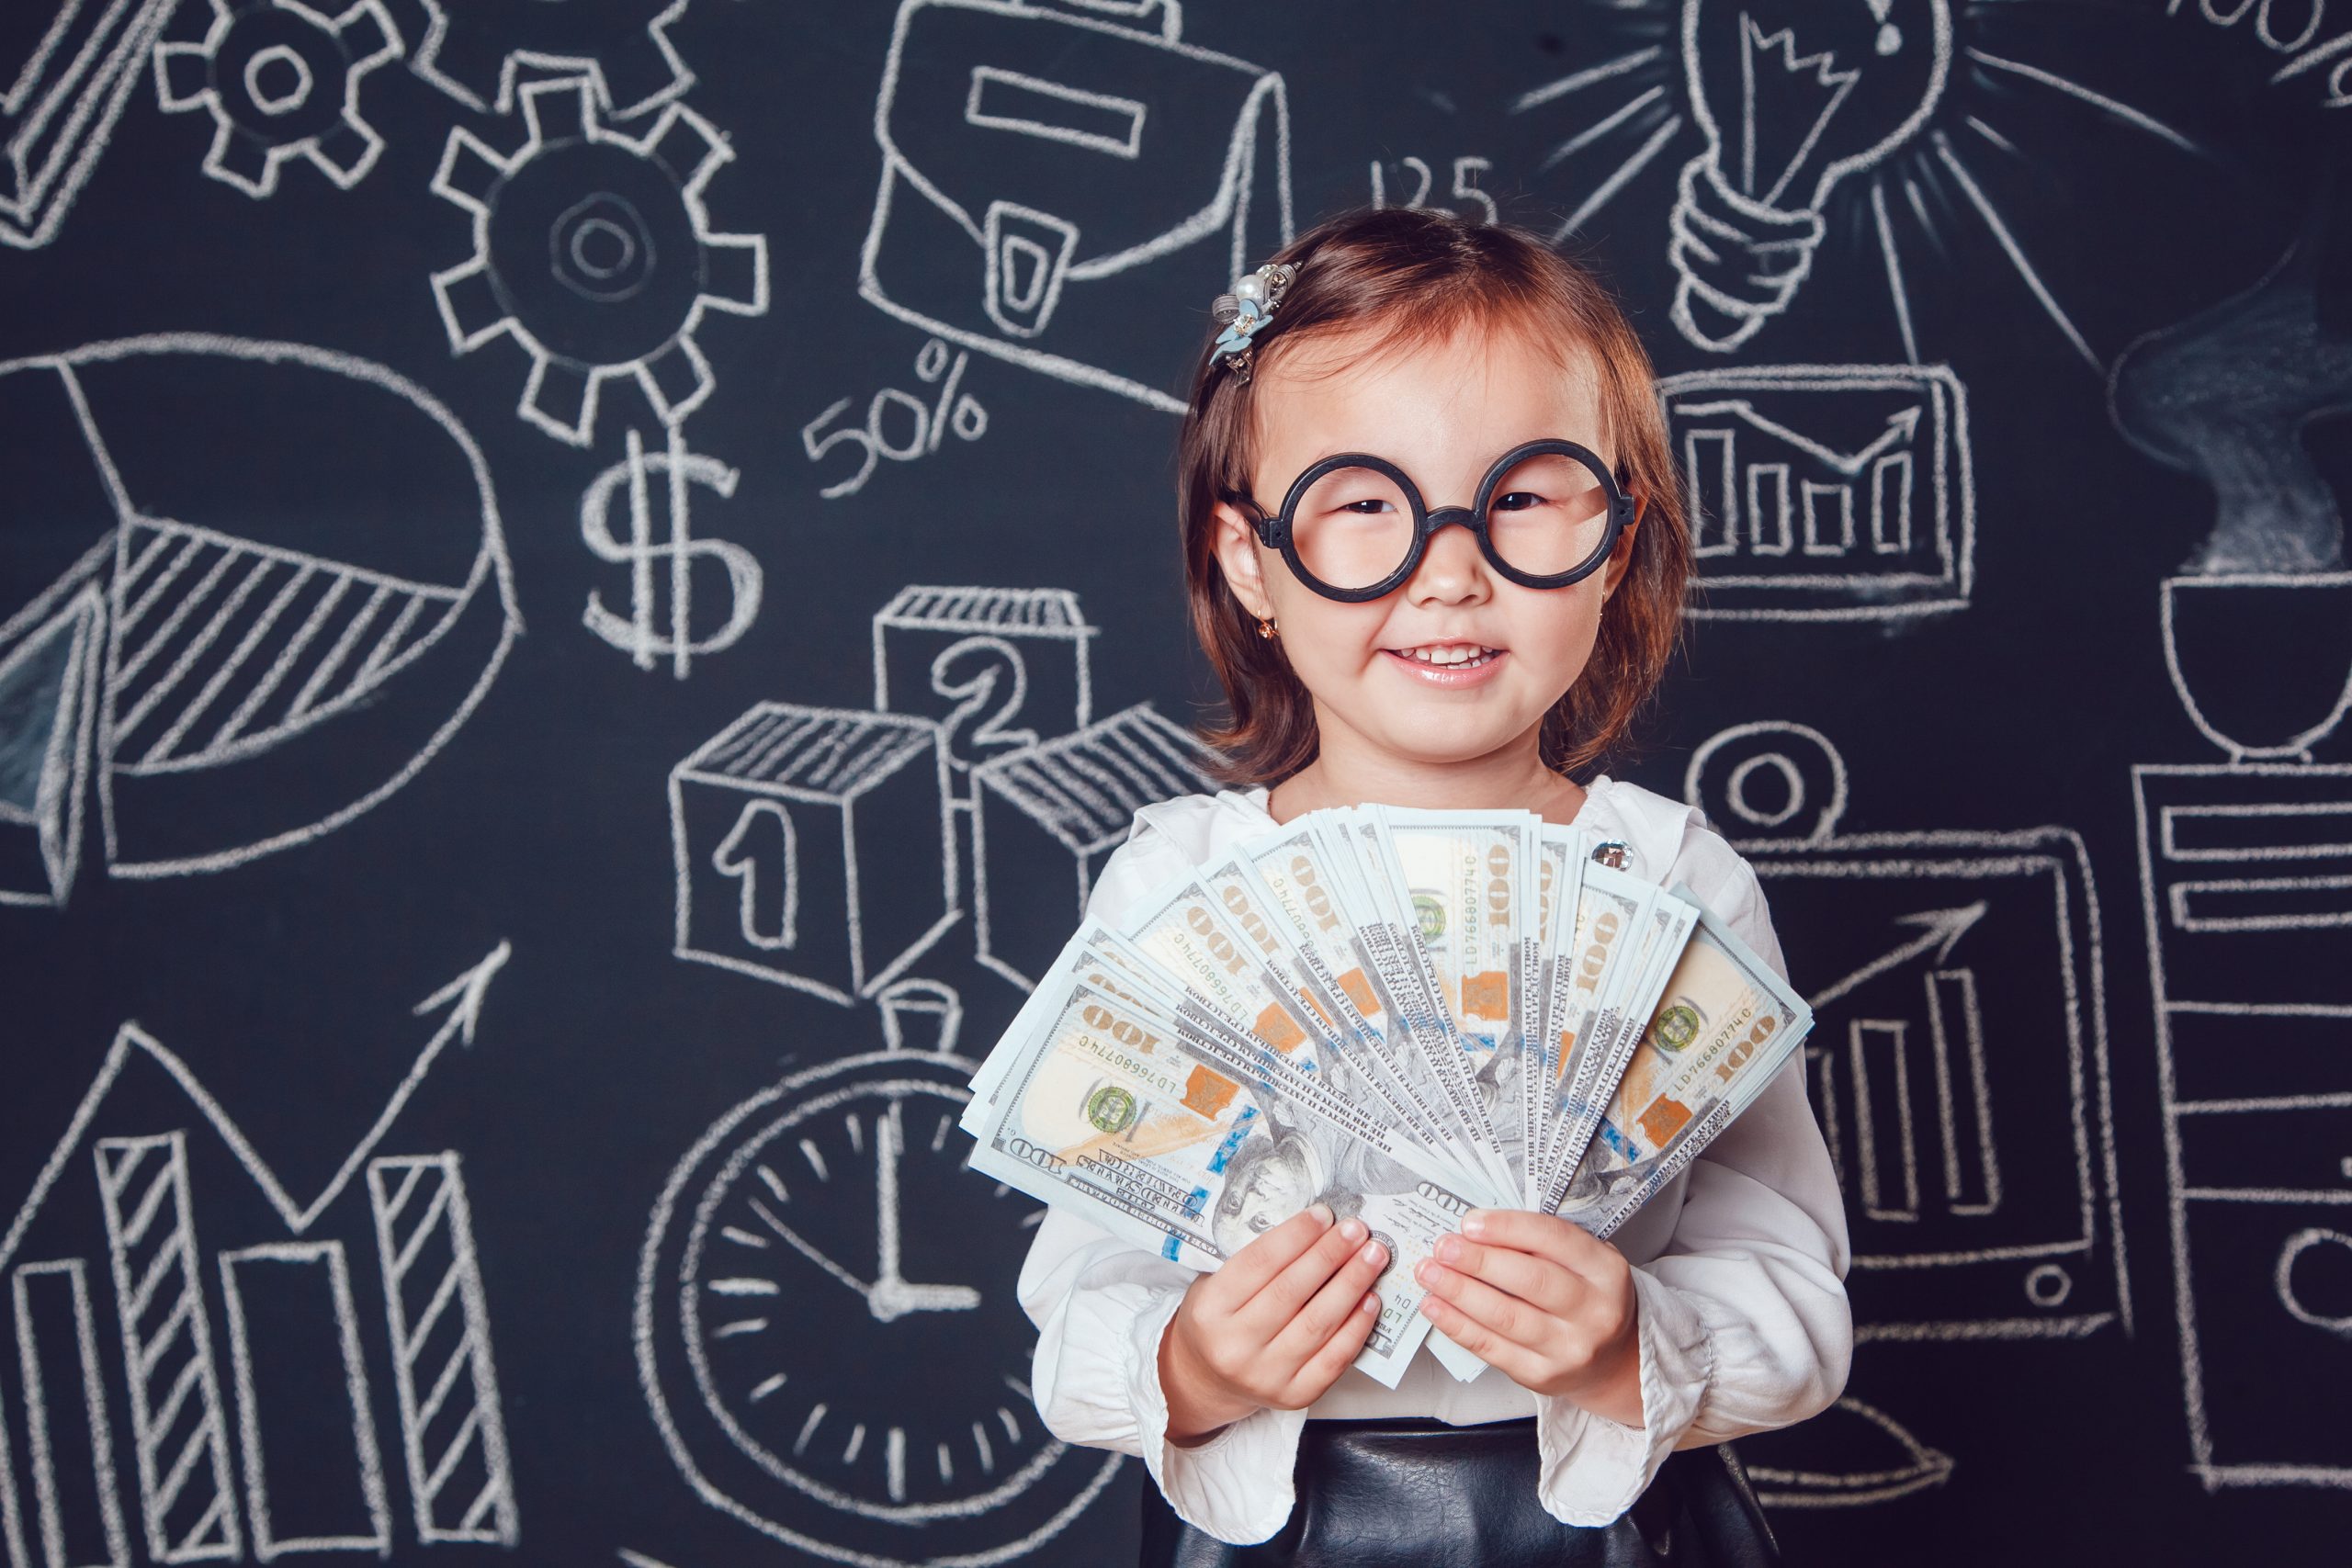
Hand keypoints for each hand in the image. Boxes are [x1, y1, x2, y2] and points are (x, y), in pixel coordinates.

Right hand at [1157, 1204, 1389, 1444]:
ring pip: (1318, 1323)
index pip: (1259, 1263)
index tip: (1324, 1214)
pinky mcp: (1294, 1396)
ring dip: (1352, 1284)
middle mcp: (1235, 1345)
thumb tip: (1317, 1229)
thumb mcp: (1216, 1284)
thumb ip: (1258, 1261)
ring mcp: (1265, 1375)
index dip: (1296, 1235)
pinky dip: (1357, 1327)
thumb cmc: (1218, 1321)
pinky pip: (1334, 1359)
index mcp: (1210, 1309)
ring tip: (1373, 1257)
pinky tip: (1371, 1299)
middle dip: (1330, 1254)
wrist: (1208, 1380)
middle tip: (1357, 1230)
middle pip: (1292, 1291)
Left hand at [1414, 1209, 1642, 1424]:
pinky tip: (1434, 1306)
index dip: (1508, 1228)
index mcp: (1606, 1270)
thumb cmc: (1586, 1297)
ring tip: (1428, 1272)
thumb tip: (1476, 1229)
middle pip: (1530, 1280)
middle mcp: (1594, 1311)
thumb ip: (1542, 1244)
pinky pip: (1491, 1348)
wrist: (1611, 1362)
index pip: (1555, 1239)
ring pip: (1505, 1316)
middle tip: (1442, 1247)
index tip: (1470, 1221)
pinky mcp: (1542, 1375)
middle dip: (1478, 1261)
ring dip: (1459, 1292)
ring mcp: (1569, 1348)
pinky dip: (1457, 1325)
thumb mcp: (1583, 1262)